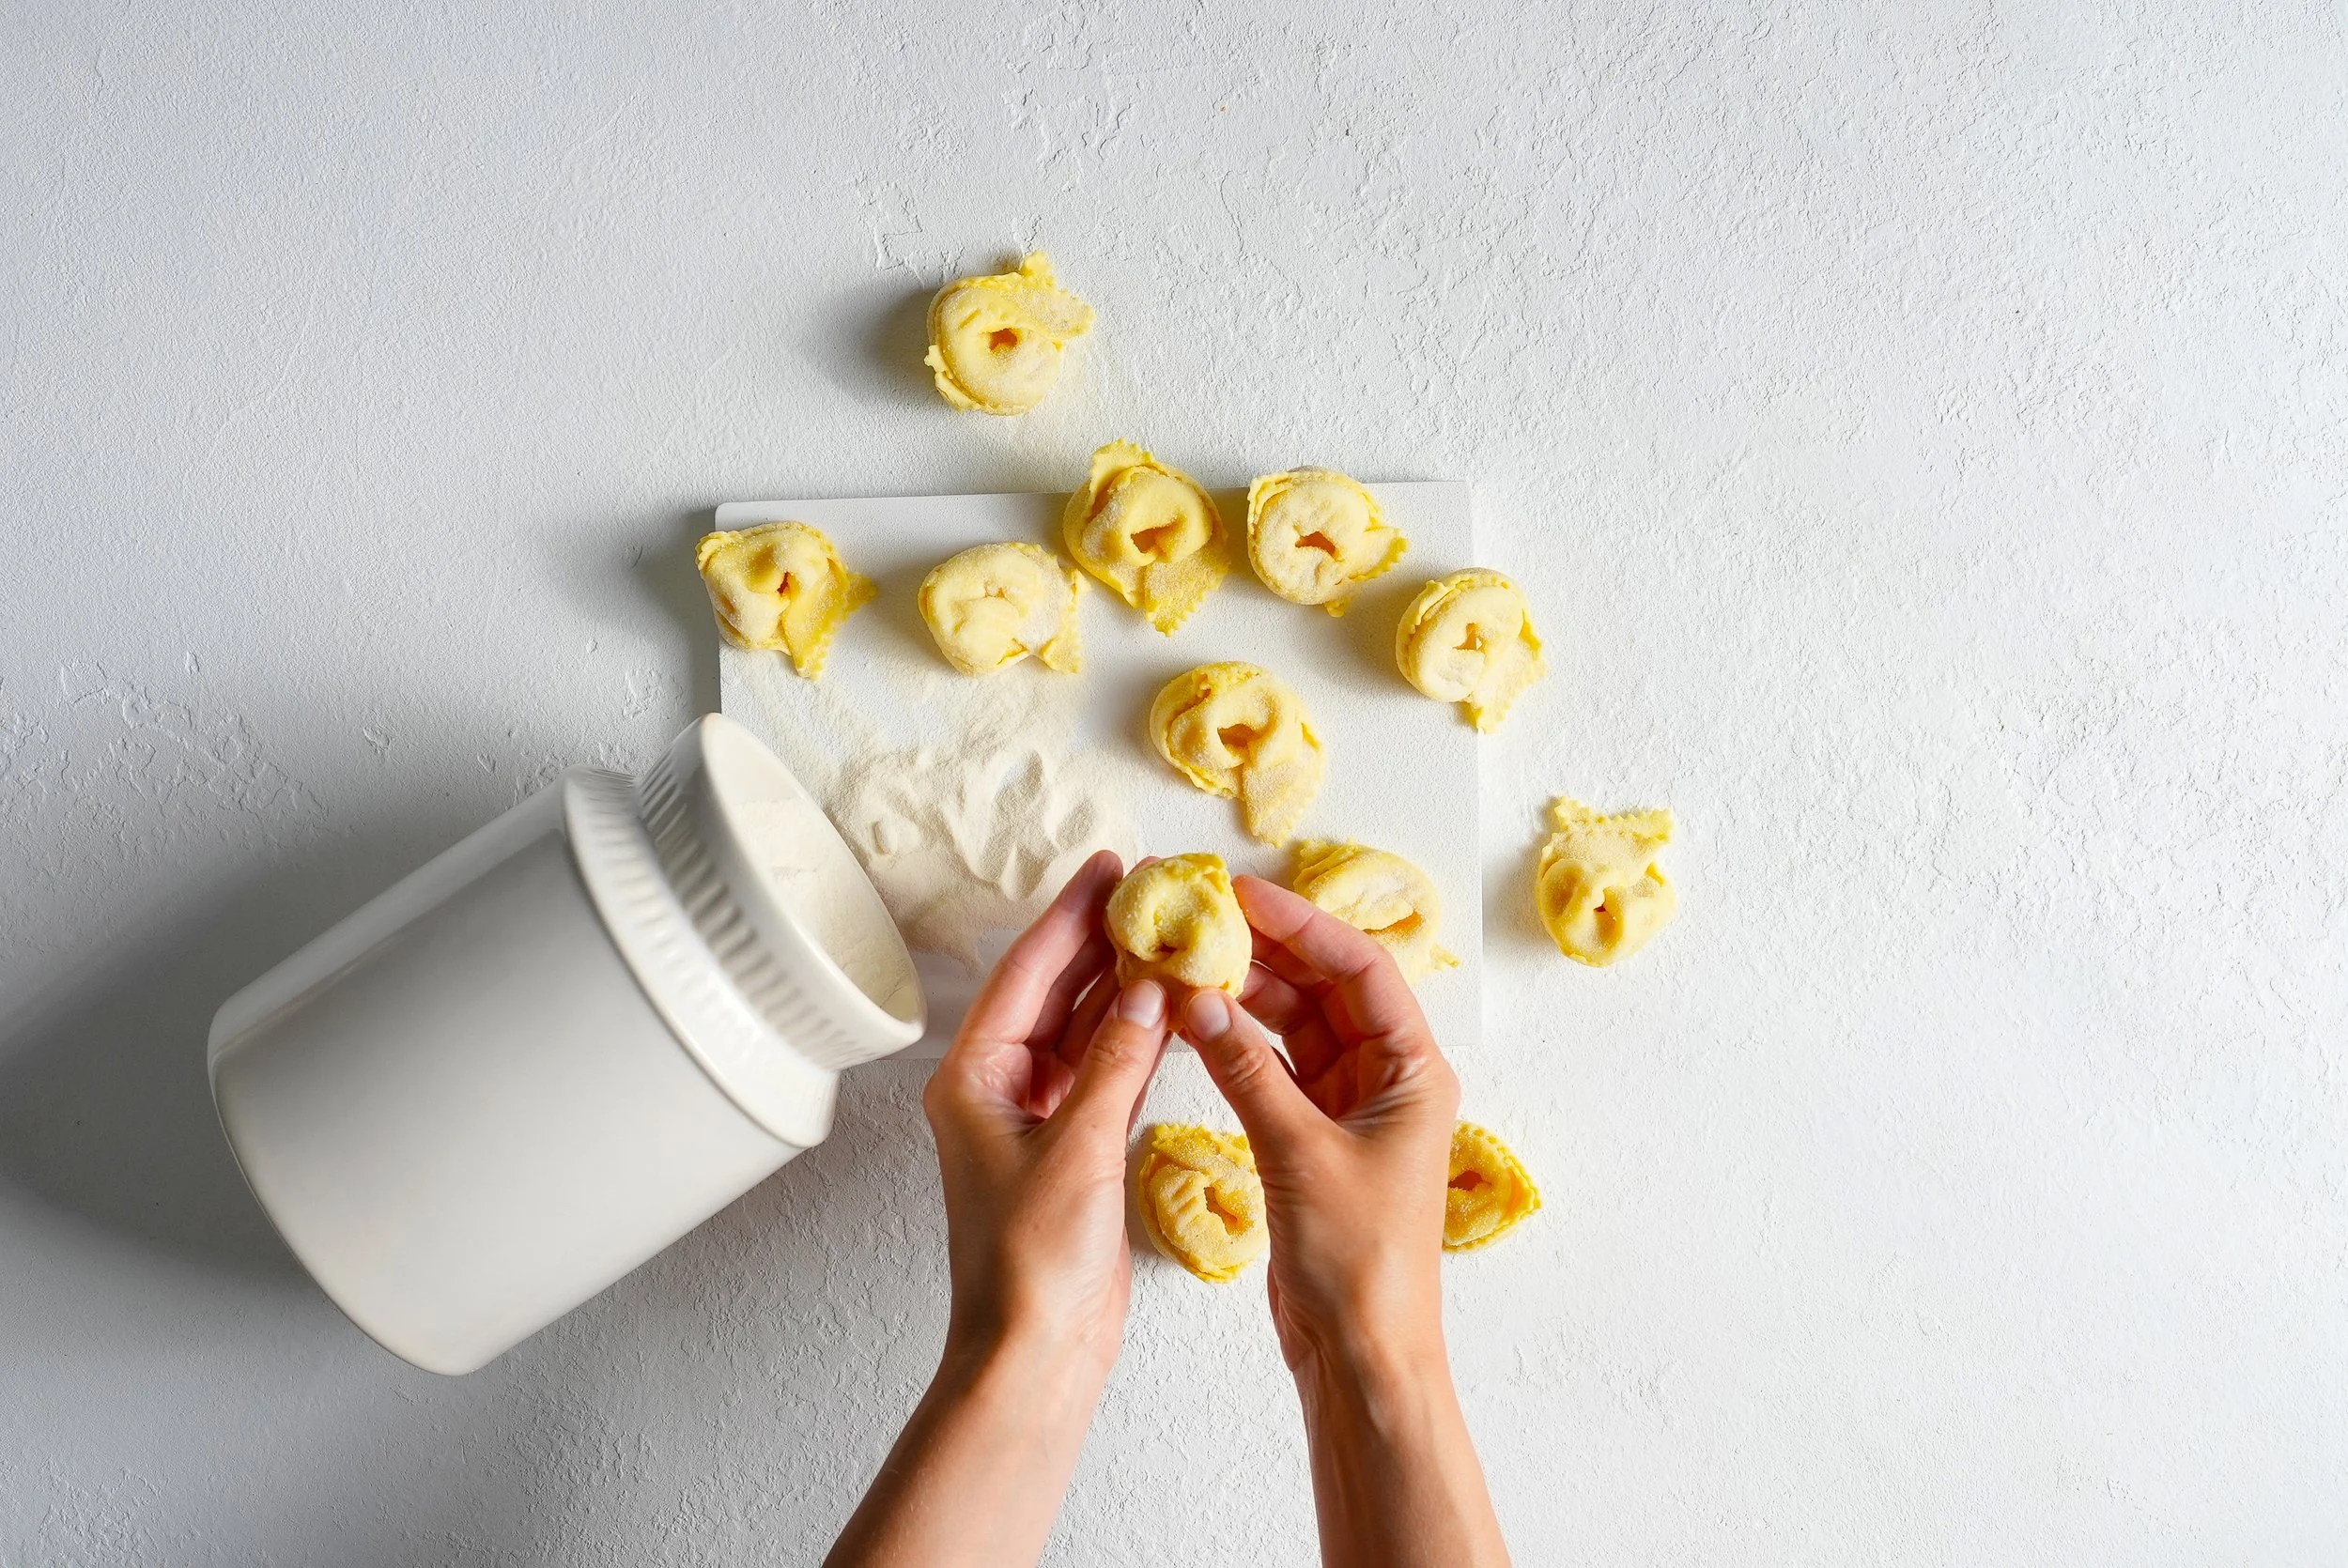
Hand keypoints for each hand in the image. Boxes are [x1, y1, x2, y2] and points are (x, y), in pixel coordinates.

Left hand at [923, 848, 1169, 1369]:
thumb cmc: (1031, 1263)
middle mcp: (996, 1089)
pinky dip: (1135, 1040)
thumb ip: (1114, 1064)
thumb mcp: (1075, 1150)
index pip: (1026, 975)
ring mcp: (1033, 1118)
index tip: (1107, 868)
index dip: (1068, 918)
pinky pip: (1103, 1071)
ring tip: (1168, 934)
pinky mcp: (1070, 1148)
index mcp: (972, 1078)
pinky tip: (1169, 1009)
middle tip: (1148, 890)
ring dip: (1122, 987)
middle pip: (1052, 993)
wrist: (1032, 1354)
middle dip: (1098, 941)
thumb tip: (1149, 991)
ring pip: (1082, 1030)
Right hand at [1175, 877, 1509, 1567]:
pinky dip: (1238, 1045)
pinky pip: (1276, 1069)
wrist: (1361, 1353)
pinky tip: (1196, 1023)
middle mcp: (1389, 1079)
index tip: (1244, 894)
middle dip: (1268, 952)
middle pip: (1327, 988)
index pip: (1361, 968)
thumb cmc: (1357, 1259)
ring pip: (1297, 1026)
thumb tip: (1198, 998)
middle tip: (1203, 919)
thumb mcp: (1298, 1151)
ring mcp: (1351, 1108)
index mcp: (1414, 1070)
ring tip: (1188, 961)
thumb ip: (1245, 1069)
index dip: (1304, 923)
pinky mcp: (1315, 1140)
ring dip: (1248, 996)